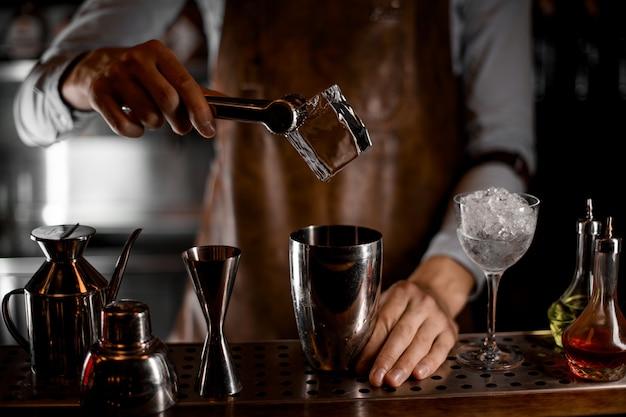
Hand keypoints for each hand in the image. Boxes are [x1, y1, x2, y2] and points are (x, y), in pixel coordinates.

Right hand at [61, 39, 215, 138]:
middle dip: (180, 122)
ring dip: (157, 125)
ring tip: (153, 117)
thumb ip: (196, 91)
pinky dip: (136, 132)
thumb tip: (226, 105)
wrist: (97, 68)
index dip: (200, 110)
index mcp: (158, 52)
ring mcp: (114, 76)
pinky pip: (125, 127)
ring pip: (149, 116)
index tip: (209, 130)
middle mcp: (135, 60)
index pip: (185, 83)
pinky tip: (136, 122)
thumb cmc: (144, 76)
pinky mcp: (98, 94)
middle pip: (168, 101)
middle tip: (181, 127)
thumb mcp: (168, 74)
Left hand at [354, 256, 473, 386]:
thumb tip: (359, 355)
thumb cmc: (406, 303)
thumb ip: (377, 322)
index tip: (361, 365)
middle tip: (376, 377)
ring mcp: (438, 317)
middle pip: (402, 334)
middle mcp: (422, 303)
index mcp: (402, 293)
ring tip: (392, 380)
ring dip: (405, 365)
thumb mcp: (390, 301)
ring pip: (420, 344)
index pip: (384, 321)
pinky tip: (418, 374)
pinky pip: (440, 350)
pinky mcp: (451, 331)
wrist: (437, 293)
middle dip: (387, 358)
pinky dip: (429, 364)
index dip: (371, 346)